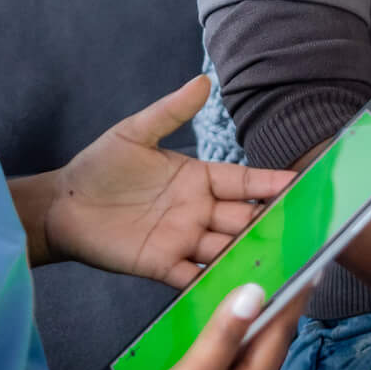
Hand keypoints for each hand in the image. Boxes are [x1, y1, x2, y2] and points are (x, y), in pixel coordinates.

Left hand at [43, 76, 293, 285]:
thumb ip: (171, 111)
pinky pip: (197, 276)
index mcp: (197, 178)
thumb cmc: (99, 167)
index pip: (244, 181)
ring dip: (253, 254)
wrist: (62, 206)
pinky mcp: (163, 265)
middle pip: (244, 217)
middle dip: (274, 222)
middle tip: (308, 228)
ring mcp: (183, 239)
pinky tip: (240, 289)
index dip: (271, 182)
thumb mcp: (135, 134)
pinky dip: (218, 283)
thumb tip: (204, 80)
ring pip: (228, 248)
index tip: (302, 182)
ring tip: (286, 261)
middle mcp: (198, 211)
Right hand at [118, 281, 308, 369]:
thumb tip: (255, 293)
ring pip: (252, 362)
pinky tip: (221, 348)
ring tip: (253, 306)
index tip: (312, 270)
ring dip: (255, 332)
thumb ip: (224, 334)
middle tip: (285, 281)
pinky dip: (236, 351)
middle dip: (278, 313)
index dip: (295, 299)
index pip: (281, 332)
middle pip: (270, 347)